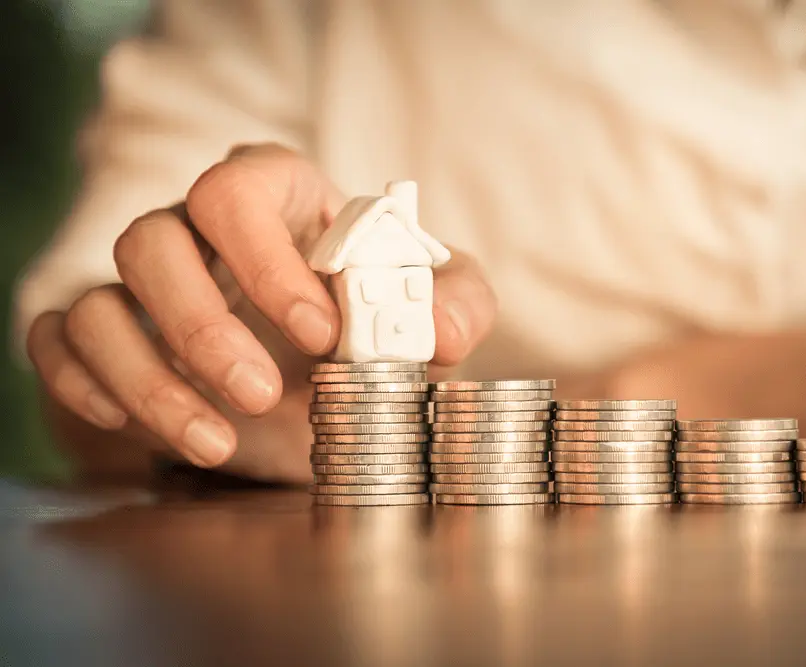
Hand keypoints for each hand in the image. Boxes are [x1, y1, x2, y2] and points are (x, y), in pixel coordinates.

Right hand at [27, 144, 496, 480]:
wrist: (317, 377)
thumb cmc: (371, 322)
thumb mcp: (431, 309)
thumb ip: (455, 305)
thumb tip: (442, 332)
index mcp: (277, 200)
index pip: (242, 185)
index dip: (269, 257)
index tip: (320, 333)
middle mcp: (196, 230)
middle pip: (153, 238)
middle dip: (203, 326)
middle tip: (262, 393)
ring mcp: (143, 281)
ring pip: (103, 300)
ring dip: (150, 377)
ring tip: (216, 442)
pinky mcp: (105, 332)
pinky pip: (61, 336)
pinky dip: (82, 382)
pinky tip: (130, 422)